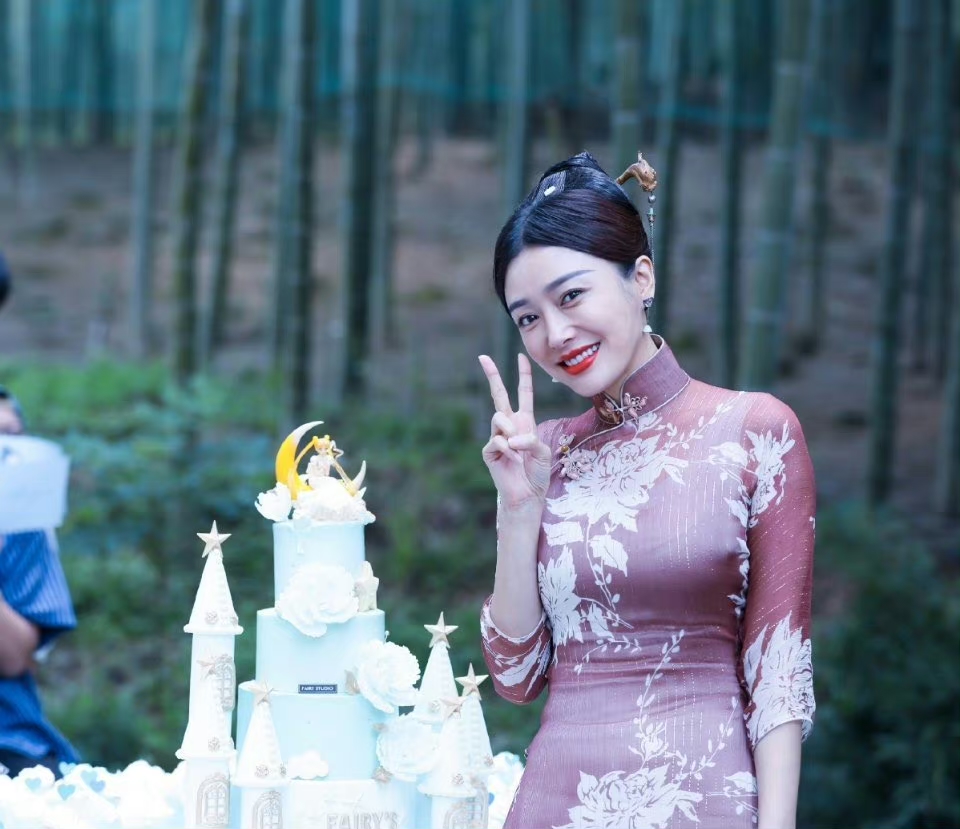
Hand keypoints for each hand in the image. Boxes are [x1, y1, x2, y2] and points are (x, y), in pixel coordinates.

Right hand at [478, 353, 551, 510]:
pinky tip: (513, 460)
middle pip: (499, 395)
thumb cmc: (538, 472)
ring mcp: (497, 436)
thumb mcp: (542, 451)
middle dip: (492, 375)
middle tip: (482, 357)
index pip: (523, 393)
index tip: (521, 356)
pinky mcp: (489, 450)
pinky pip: (497, 440)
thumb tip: (510, 437)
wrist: (528, 494)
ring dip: (511, 430)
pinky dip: (508, 450)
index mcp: (525, 421)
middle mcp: (510, 425)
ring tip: (518, 448)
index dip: (523, 374)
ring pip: (498, 417)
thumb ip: (530, 439)